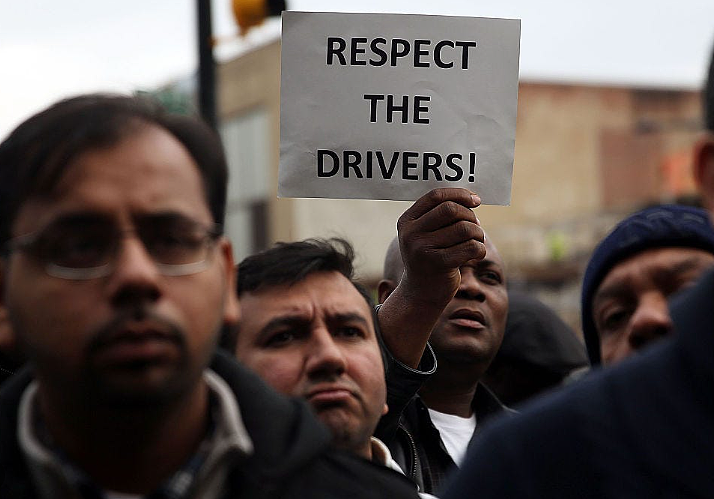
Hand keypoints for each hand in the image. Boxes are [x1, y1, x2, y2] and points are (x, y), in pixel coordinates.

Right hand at [397, 188, 485, 304]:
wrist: (420, 294)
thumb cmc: (430, 259)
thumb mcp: (426, 235)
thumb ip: (440, 216)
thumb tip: (472, 198)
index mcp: (407, 221)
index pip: (435, 196)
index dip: (459, 194)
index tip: (476, 200)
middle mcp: (411, 234)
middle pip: (451, 209)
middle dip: (470, 216)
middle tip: (476, 226)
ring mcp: (423, 249)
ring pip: (464, 228)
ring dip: (478, 234)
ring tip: (476, 242)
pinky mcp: (438, 264)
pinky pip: (471, 247)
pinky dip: (480, 249)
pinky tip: (476, 255)